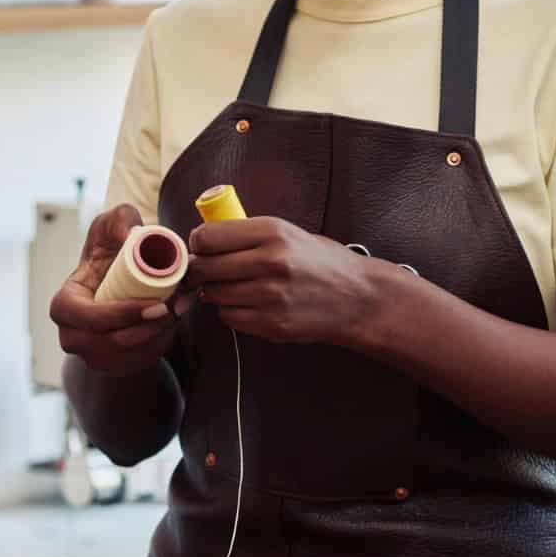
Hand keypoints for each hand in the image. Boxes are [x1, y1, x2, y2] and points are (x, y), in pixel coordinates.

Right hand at [49, 205, 179, 374]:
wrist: (116, 280)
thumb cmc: (110, 251)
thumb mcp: (112, 226)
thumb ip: (119, 219)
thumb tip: (129, 236)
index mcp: (64, 305)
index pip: (89, 318)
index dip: (123, 314)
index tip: (157, 304)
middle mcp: (72, 337)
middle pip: (113, 341)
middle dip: (149, 327)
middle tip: (176, 308)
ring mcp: (91, 356)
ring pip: (131, 354)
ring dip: (159, 335)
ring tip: (177, 311)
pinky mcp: (113, 366)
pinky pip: (140, 361)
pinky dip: (159, 344)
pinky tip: (170, 323)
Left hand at [187, 216, 379, 346]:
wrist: (357, 297)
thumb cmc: (320, 261)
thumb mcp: (288, 233)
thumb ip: (248, 234)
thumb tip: (203, 240)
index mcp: (272, 232)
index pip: (208, 237)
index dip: (197, 243)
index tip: (201, 247)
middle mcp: (271, 262)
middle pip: (205, 267)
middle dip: (199, 269)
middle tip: (205, 270)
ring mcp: (271, 296)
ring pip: (214, 295)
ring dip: (215, 291)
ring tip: (231, 286)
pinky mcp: (272, 324)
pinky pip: (229, 317)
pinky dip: (230, 311)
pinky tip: (246, 303)